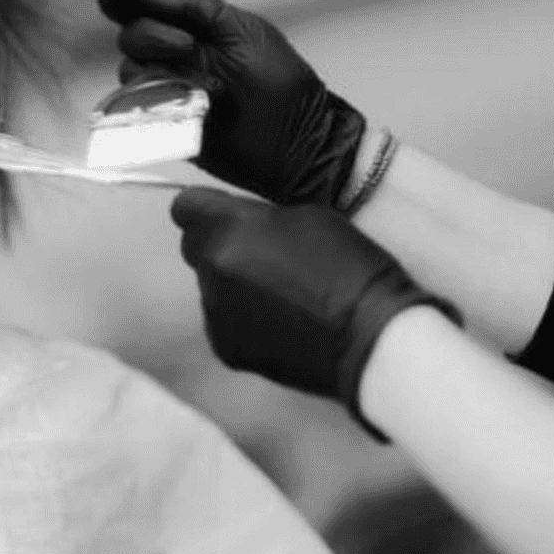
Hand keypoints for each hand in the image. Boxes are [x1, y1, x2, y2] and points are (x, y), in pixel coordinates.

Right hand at [96, 0, 365, 205]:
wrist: (296, 143)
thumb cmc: (279, 82)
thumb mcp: (240, 29)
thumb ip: (189, 6)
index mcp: (192, 27)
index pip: (143, 5)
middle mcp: (173, 57)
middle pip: (132, 36)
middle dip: (153, 37)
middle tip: (188, 48)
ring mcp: (168, 92)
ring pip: (131, 74)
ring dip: (156, 74)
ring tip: (197, 86)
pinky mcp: (165, 127)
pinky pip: (136, 112)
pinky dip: (152, 106)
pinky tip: (180, 107)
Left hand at [170, 186, 460, 437]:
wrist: (369, 337)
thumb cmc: (351, 268)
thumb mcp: (307, 216)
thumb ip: (259, 217)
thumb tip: (239, 222)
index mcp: (229, 227)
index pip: (185, 206)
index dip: (204, 208)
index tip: (222, 214)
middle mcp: (212, 268)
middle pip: (194, 247)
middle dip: (220, 244)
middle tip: (262, 254)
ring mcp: (214, 311)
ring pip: (210, 286)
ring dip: (233, 284)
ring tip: (281, 294)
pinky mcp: (224, 347)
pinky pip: (222, 322)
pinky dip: (242, 319)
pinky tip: (280, 322)